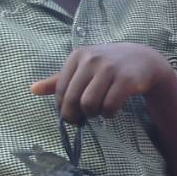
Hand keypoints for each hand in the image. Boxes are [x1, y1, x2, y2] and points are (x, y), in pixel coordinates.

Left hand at [31, 43, 176, 122]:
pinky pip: (109, 106)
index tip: (70, 115)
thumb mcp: (83, 68)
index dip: (63, 107)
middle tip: (81, 120)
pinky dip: (108, 114)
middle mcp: (92, 60)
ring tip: (97, 111)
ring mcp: (110, 69)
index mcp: (78, 56)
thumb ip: (59, 80)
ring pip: (90, 104)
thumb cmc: (108, 66)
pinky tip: (110, 111)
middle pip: (74, 99)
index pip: (61, 89)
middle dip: (75, 115)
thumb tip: (33, 90)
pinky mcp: (126, 80)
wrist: (143, 59)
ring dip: (93, 114)